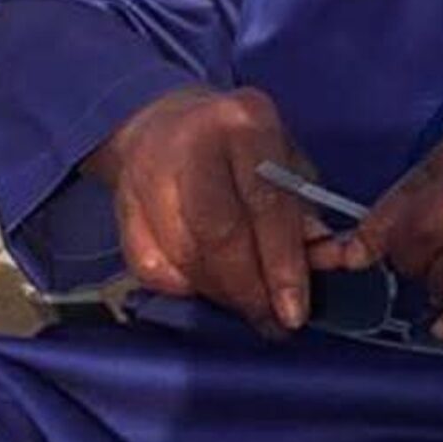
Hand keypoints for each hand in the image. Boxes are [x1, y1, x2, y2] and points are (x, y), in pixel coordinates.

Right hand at [82, 85, 320, 337]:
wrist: (158, 122)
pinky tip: (208, 285)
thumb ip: (304, 208)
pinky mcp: (122, 208)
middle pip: (219, 234)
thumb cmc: (236, 144)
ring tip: (247, 305)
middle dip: (249, 289)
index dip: (282, 265)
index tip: (294, 310)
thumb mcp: (283, 156)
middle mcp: (192, 144)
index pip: (266, 203)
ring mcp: (148, 175)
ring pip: (186, 258)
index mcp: (243, 123)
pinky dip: (187, 288)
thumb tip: (320, 260)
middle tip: (270, 319)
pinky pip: (155, 270)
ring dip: (222, 294)